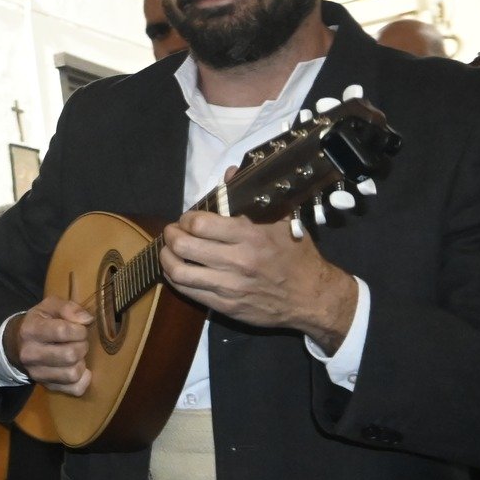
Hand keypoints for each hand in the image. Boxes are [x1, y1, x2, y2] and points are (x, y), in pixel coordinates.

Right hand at [6, 297, 93, 396]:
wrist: (16, 344)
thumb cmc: (38, 322)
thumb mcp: (49, 307)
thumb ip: (68, 308)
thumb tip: (87, 320)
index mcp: (30, 330)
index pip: (62, 331)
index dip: (79, 330)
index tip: (79, 328)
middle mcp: (30, 354)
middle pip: (70, 355)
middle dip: (82, 346)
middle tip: (79, 341)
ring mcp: (37, 373)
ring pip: (72, 374)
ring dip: (82, 363)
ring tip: (77, 354)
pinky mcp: (47, 386)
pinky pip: (75, 389)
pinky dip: (83, 380)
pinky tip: (79, 368)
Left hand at [159, 209, 357, 351]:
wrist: (313, 297)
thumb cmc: (297, 255)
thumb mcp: (281, 221)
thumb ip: (251, 198)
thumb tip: (229, 173)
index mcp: (250, 236)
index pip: (199, 223)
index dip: (186, 218)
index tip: (188, 218)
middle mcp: (237, 261)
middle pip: (183, 245)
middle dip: (171, 235)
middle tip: (173, 232)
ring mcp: (229, 286)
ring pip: (178, 271)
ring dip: (166, 258)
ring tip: (169, 251)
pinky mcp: (225, 306)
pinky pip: (188, 292)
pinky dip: (175, 279)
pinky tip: (177, 271)